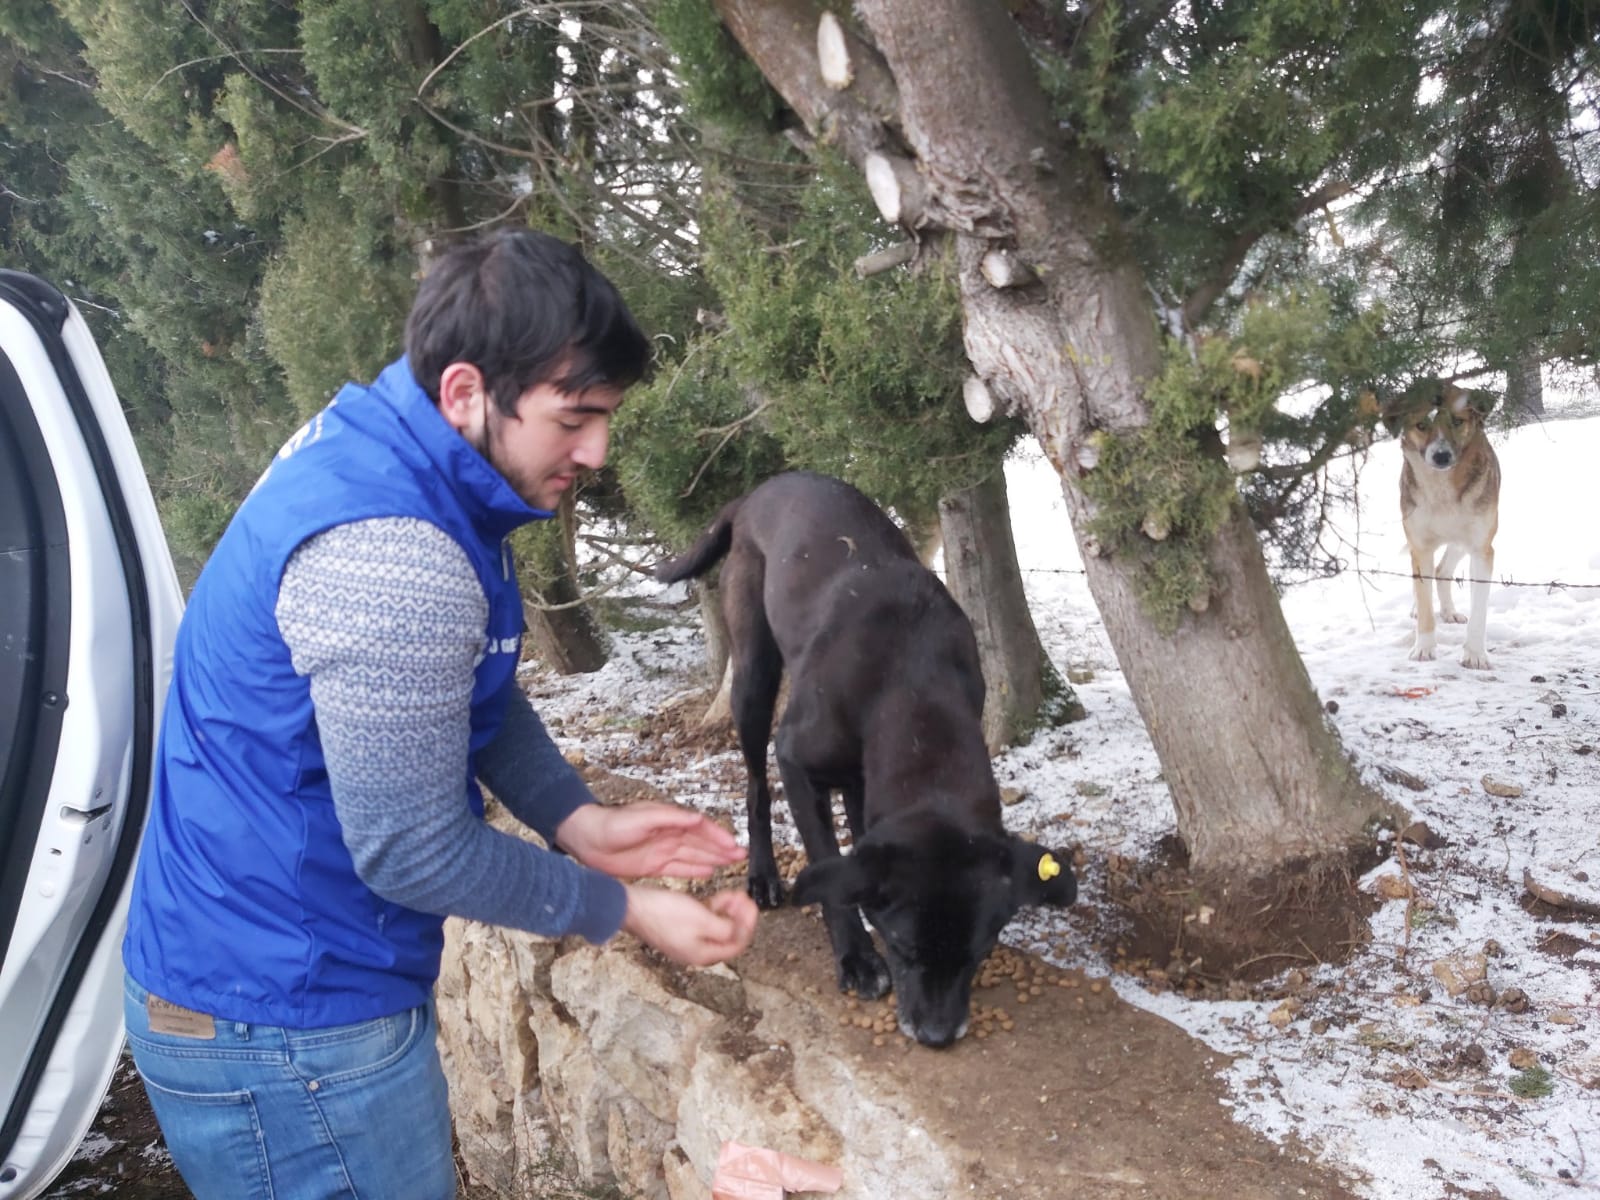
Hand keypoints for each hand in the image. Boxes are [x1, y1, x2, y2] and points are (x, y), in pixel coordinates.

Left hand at [554, 801, 744, 879]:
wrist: (586, 839)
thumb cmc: (611, 825)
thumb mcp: (642, 818)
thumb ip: (670, 818)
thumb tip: (696, 818)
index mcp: (669, 821)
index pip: (700, 828)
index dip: (718, 836)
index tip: (734, 845)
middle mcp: (669, 835)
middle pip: (701, 843)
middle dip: (722, 849)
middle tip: (742, 856)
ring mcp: (662, 850)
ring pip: (694, 856)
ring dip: (713, 859)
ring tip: (732, 863)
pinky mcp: (653, 865)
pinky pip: (680, 868)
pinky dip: (695, 870)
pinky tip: (708, 872)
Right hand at [622, 885, 758, 966]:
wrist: (632, 907)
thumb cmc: (662, 914)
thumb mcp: (701, 919)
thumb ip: (725, 928)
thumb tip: (739, 932)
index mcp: (703, 954)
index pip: (737, 944)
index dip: (748, 924)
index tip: (752, 906)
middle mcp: (696, 951)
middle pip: (729, 936)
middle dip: (739, 916)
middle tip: (743, 898)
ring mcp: (688, 940)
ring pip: (717, 927)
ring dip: (728, 911)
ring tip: (732, 895)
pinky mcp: (680, 928)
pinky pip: (704, 921)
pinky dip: (713, 909)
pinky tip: (716, 898)